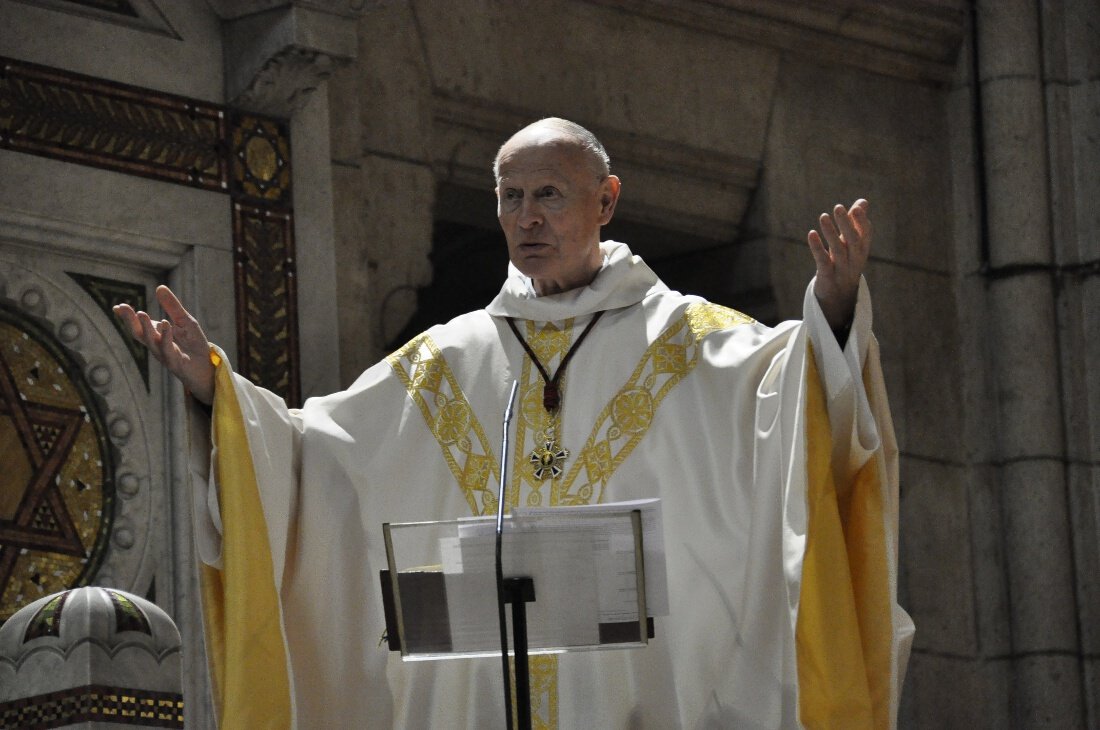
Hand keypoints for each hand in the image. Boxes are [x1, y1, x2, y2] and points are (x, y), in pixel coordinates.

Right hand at [114, 285, 214, 404]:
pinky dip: (166, 338)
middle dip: (131, 321)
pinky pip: (169, 351)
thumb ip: (172, 307)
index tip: (117, 306)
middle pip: (140, 334)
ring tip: (141, 313)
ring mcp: (166, 355)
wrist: (206, 367)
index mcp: (156, 336)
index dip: (127, 317)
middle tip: (123, 308)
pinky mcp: (177, 363)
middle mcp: (157, 346)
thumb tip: (159, 287)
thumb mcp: (184, 321)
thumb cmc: (193, 344)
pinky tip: (165, 325)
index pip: (138, 326)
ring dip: (146, 328)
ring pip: (152, 343)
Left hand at [807, 198, 871, 329]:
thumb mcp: (852, 244)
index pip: (866, 234)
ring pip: (838, 250)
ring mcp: (842, 270)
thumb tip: (862, 202)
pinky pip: (823, 262)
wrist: (840, 297)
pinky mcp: (827, 277)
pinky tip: (811, 234)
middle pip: (853, 240)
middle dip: (846, 224)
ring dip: (831, 233)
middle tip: (838, 207)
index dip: (861, 221)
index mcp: (862, 250)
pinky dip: (817, 248)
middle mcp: (855, 259)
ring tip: (823, 216)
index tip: (856, 207)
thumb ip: (856, 223)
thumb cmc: (846, 262)